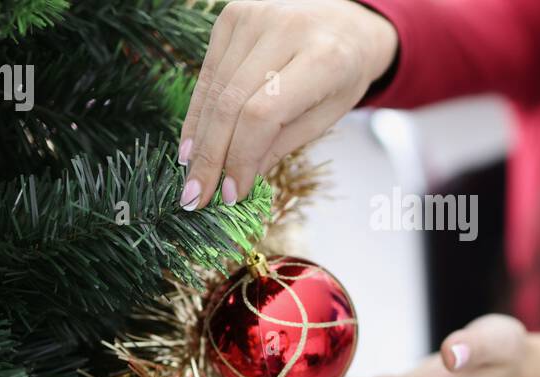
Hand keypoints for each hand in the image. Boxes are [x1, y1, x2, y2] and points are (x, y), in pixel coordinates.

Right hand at [178, 0, 398, 209]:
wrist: (346, 22)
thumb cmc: (342, 73)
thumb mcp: (327, 115)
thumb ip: (282, 144)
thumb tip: (238, 180)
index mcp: (322, 58)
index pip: (262, 114)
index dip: (240, 157)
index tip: (232, 194)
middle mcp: (285, 29)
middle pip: (231, 103)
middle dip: (212, 156)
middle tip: (197, 196)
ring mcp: (254, 16)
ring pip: (214, 90)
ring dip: (200, 138)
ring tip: (194, 176)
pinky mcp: (232, 14)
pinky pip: (208, 73)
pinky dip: (199, 111)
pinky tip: (193, 142)